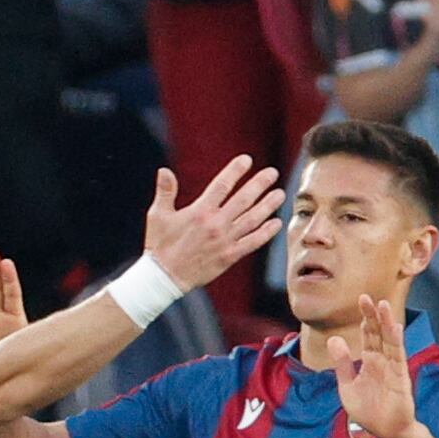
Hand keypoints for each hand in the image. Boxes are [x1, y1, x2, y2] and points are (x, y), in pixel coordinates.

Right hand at [140, 156, 286, 292]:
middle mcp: (216, 224)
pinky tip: (276, 223)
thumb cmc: (159, 245)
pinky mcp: (229, 256)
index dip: (235, 171)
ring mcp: (225, 241)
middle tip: (272, 173)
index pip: (222, 185)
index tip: (247, 160)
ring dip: (268, 206)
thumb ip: (165, 191)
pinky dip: (266, 233)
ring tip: (280, 194)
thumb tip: (164, 170)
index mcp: (199, 211)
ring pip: (252, 219)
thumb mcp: (158, 215)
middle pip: (243, 199)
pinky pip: (252, 242)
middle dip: (259, 184)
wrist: (164, 277)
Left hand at [335, 295, 418, 437]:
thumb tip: (333, 339)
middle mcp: (382, 360)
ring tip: (382, 305)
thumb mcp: (347, 386)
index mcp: (370, 361)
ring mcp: (392, 368)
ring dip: (386, 323)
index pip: (368, 334)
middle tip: (366, 297)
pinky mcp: (400, 378)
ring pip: (389, 341)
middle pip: (378, 333)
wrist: (385, 432)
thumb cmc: (368, 410)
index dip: (365, 318)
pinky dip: (396, 342)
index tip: (361, 299)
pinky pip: (398, 357)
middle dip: (372, 315)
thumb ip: (342, 363)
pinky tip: (394, 328)